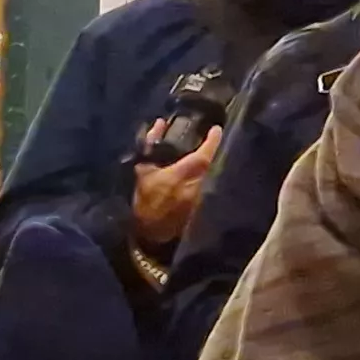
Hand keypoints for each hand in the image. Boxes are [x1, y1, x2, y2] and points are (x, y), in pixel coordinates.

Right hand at [133, 126, 221, 246]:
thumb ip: (150, 146)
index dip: (212, 141)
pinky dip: (201, 178)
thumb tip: (159, 125)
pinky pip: (204, 185)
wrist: (149, 234)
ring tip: (200, 156)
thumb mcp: (142, 172)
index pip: (203, 155)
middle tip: (208, 138)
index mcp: (180, 176)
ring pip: (208, 174)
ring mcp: (200, 198)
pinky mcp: (202, 207)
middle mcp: (195, 187)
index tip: (217, 129)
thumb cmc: (144, 202)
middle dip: (209, 151)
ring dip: (205, 165)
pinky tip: (195, 176)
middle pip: (209, 164)